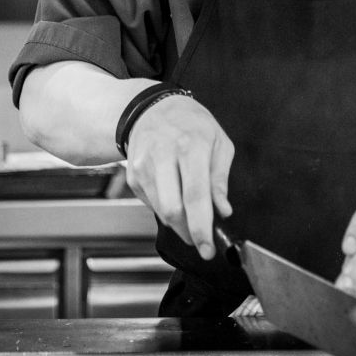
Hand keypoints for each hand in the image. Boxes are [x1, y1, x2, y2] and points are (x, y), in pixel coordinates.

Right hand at [122, 94, 234, 260]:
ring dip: (178, 224)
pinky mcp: (133, 175)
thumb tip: (223, 210)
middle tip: (202, 240)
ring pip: (160, 211)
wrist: (152, 108)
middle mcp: (164, 155)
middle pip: (172, 210)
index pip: (196, 196)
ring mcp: (144, 165)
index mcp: (191, 146)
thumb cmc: (192, 124)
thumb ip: (221, 179)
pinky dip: (165, 210)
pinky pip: (151, 204)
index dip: (202, 228)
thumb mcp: (219, 142)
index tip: (208, 248)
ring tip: (192, 219)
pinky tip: (174, 197)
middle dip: (189, 233)